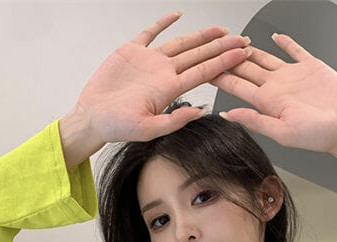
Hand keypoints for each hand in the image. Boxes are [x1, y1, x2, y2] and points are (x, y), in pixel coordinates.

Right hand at [71, 11, 250, 143]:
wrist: (94, 117)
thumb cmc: (117, 126)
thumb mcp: (147, 130)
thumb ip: (174, 120)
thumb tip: (200, 111)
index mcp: (170, 89)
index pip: (204, 72)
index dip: (224, 61)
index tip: (241, 54)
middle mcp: (164, 73)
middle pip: (199, 55)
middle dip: (221, 47)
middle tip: (242, 40)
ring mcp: (150, 61)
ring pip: (181, 44)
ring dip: (201, 36)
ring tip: (220, 29)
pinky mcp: (133, 52)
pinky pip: (151, 33)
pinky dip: (163, 23)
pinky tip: (178, 16)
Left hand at [209, 33, 336, 157]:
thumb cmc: (318, 135)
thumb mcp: (282, 132)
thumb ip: (254, 121)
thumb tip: (228, 115)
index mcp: (267, 102)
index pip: (237, 85)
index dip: (220, 74)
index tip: (204, 66)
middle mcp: (276, 88)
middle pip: (246, 69)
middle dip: (229, 58)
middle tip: (214, 46)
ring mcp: (292, 76)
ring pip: (264, 58)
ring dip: (250, 49)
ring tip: (234, 40)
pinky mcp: (309, 67)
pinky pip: (294, 50)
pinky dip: (284, 42)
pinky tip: (274, 37)